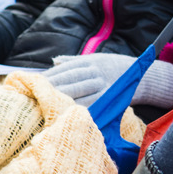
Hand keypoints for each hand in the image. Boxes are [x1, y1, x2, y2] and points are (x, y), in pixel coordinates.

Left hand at [44, 53, 172, 107]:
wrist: (141, 75)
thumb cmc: (111, 68)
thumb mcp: (93, 59)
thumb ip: (72, 61)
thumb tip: (53, 62)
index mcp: (88, 61)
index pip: (64, 69)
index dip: (48, 76)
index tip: (32, 83)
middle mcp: (95, 72)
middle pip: (68, 81)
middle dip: (50, 88)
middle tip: (31, 96)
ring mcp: (102, 85)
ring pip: (78, 93)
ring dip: (60, 100)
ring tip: (43, 107)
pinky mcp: (108, 98)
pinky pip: (90, 105)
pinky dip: (77, 109)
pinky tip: (64, 114)